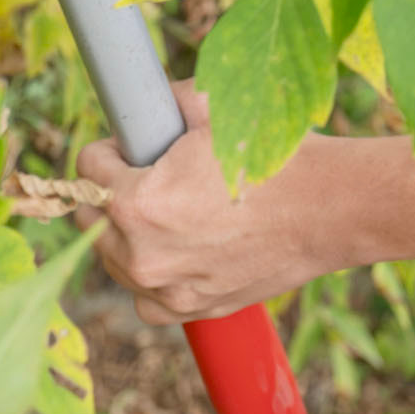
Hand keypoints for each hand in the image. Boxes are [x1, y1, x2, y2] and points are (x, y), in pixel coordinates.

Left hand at [78, 83, 350, 325]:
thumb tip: (141, 103)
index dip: (111, 148)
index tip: (133, 145)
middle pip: (90, 217)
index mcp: (137, 203)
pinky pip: (145, 297)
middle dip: (111, 191)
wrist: (328, 209)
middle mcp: (142, 255)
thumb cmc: (273, 156)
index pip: (86, 167)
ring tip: (168, 209)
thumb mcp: (211, 106)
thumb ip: (162, 102)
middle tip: (148, 173)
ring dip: (127, 235)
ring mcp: (167, 290)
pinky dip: (152, 277)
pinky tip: (176, 250)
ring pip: (114, 259)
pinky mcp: (191, 310)